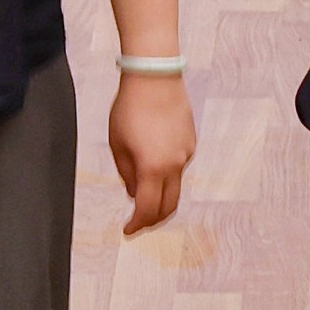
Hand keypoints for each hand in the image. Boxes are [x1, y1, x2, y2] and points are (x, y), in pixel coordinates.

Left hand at [111, 75, 194, 234]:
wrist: (156, 78)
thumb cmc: (130, 109)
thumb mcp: (118, 145)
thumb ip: (127, 174)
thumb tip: (136, 194)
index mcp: (153, 168)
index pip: (148, 209)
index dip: (137, 225)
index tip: (127, 230)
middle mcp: (175, 165)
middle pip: (169, 206)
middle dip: (153, 219)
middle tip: (138, 223)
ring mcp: (186, 154)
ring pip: (174, 186)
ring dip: (159, 194)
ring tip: (140, 186)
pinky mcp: (191, 143)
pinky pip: (178, 166)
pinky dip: (165, 173)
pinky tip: (152, 157)